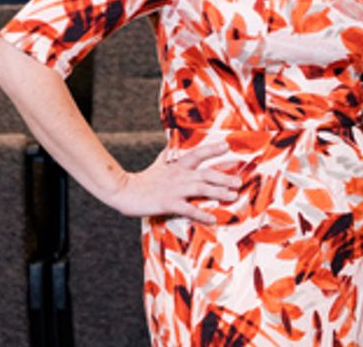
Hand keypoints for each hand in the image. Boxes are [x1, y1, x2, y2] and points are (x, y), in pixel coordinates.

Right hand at [107, 142, 239, 222]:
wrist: (123, 191)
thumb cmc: (143, 179)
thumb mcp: (158, 163)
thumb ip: (168, 155)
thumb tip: (172, 144)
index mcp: (177, 166)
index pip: (198, 154)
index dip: (213, 150)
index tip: (227, 145)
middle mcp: (179, 175)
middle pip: (206, 174)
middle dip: (224, 177)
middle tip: (239, 182)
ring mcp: (175, 189)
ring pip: (202, 189)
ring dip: (219, 192)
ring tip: (233, 196)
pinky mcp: (168, 203)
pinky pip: (188, 209)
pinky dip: (201, 213)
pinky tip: (212, 219)